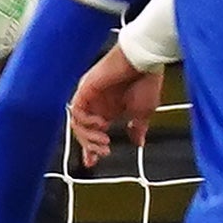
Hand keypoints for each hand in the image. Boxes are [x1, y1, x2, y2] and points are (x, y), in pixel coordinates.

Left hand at [68, 46, 163, 166]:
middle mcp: (96, 103)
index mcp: (108, 109)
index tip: (93, 163)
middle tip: (103, 153)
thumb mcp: (143, 112)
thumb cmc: (146, 81)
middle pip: (81, 131)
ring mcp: (89, 95)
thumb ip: (137, 128)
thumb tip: (139, 143)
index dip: (90, 149)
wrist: (145, 60)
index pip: (92, 133)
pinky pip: (77, 110)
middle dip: (90, 146)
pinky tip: (102, 124)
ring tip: (104, 141)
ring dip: (89, 137)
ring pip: (76, 123)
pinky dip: (87, 121)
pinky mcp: (86, 88)